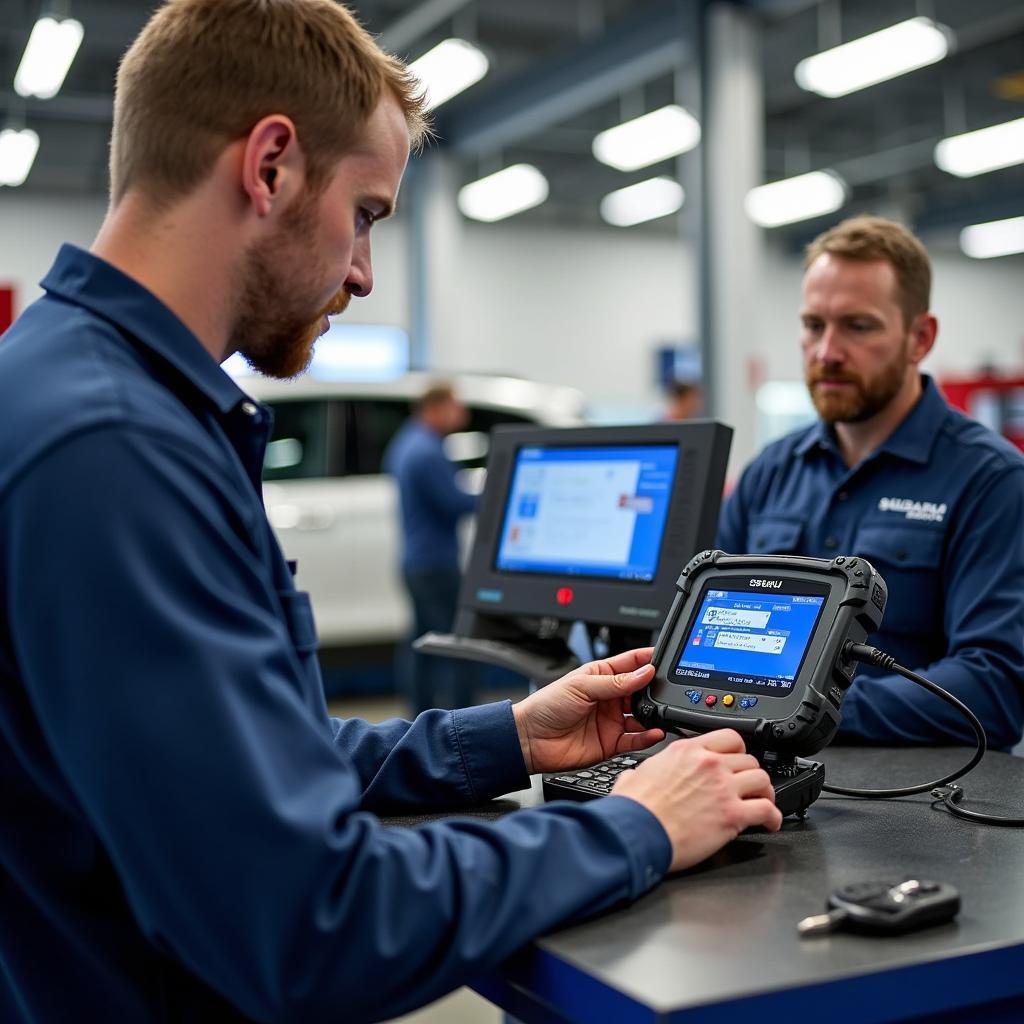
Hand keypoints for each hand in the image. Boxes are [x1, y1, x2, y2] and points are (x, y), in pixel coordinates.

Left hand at [511, 647, 664, 773]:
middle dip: (655, 690)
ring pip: (642, 715)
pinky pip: (636, 739)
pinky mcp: (612, 743)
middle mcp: (610, 698)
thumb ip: (615, 682)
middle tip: (666, 690)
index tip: (666, 659)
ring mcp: (612, 720)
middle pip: (641, 690)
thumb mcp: (581, 686)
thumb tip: (644, 672)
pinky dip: (648, 736)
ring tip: (662, 713)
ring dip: (653, 714)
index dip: (648, 660)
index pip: (631, 663)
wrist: (530, 739)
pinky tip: (655, 731)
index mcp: (601, 676)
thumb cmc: (546, 706)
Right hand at [611, 729, 782, 870]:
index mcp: (686, 751)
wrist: (637, 833)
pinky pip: (767, 810)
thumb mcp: (634, 775)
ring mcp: (723, 788)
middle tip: (749, 786)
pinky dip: (773, 817)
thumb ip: (646, 770)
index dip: (739, 750)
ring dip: (765, 792)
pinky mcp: (732, 815)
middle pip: (749, 759)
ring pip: (762, 780)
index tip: (739, 760)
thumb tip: (636, 776)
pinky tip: (770, 823)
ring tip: (763, 802)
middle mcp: (709, 764)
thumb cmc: (634, 810)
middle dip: (751, 774)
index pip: (729, 737)